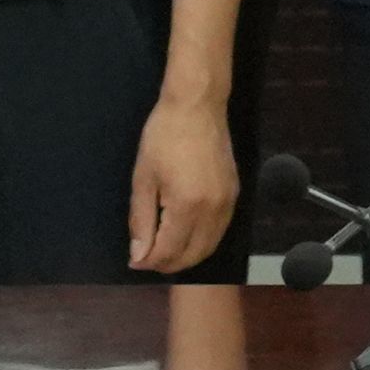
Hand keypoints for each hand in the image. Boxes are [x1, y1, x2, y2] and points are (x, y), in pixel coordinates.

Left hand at [128, 93, 241, 272]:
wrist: (197, 106)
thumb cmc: (164, 138)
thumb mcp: (143, 179)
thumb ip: (141, 221)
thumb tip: (139, 255)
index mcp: (188, 205)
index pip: (170, 251)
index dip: (149, 261)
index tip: (134, 260)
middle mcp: (213, 209)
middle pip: (193, 255)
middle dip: (168, 263)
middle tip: (147, 257)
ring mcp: (228, 202)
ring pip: (210, 246)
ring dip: (187, 255)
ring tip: (164, 249)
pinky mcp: (234, 193)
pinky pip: (220, 230)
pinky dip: (202, 241)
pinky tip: (185, 234)